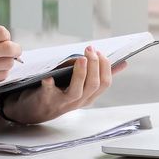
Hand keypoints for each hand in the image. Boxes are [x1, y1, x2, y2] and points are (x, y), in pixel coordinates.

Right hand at [0, 26, 20, 99]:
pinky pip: (0, 77)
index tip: (4, 39)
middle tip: (14, 50)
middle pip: (9, 49)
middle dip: (15, 49)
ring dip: (8, 62)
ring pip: (7, 64)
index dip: (6, 36)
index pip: (1, 33)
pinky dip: (1, 73)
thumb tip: (6, 40)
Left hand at [3, 46, 127, 123]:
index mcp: (89, 95)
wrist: (36, 109)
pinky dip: (49, 85)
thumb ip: (99, 74)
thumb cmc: (61, 92)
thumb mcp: (82, 85)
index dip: (105, 66)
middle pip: (94, 85)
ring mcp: (63, 101)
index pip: (105, 83)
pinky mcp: (46, 99)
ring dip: (80, 74)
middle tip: (90, 49)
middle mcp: (79, 101)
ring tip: (81, 59)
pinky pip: (49, 93)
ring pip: (78, 91)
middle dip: (94, 65)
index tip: (99, 52)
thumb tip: (123, 64)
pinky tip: (49, 77)